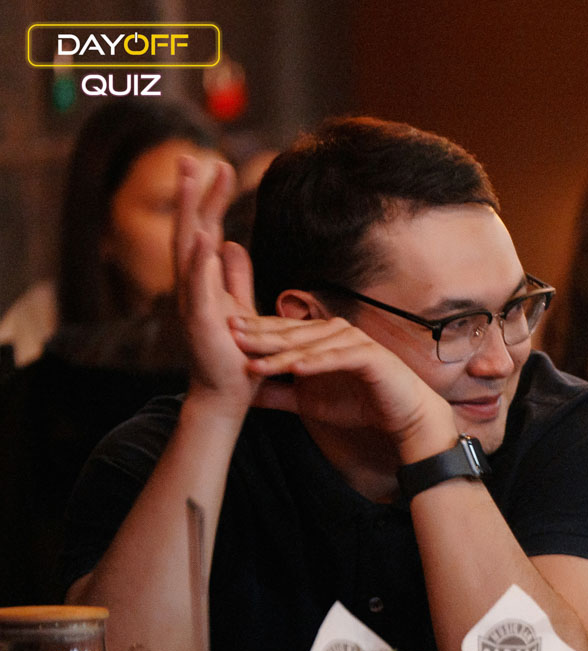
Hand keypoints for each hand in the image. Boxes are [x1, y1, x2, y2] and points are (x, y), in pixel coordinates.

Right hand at [174, 157, 257, 411]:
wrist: (227, 397)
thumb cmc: (234, 355)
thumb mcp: (239, 307)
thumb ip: (235, 277)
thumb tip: (231, 243)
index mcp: (204, 281)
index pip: (205, 229)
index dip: (211, 198)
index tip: (220, 165)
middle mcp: (192, 287)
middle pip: (189, 230)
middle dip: (190, 193)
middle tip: (190, 155)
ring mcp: (192, 302)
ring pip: (187, 249)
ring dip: (188, 212)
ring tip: (189, 178)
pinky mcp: (201, 322)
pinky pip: (199, 286)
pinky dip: (200, 260)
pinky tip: (205, 234)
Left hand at [230, 314, 453, 456]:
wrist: (402, 414)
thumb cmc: (359, 402)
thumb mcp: (308, 401)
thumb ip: (278, 394)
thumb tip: (242, 395)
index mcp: (319, 338)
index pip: (281, 332)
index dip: (254, 332)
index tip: (223, 333)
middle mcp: (335, 333)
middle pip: (291, 333)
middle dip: (260, 335)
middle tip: (230, 335)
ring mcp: (353, 341)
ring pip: (311, 345)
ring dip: (282, 352)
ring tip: (256, 360)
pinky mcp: (369, 356)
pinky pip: (338, 357)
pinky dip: (317, 362)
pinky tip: (297, 368)